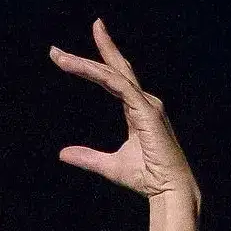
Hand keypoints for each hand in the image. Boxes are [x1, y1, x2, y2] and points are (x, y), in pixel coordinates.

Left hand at [50, 21, 196, 204]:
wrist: (167, 189)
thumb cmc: (145, 178)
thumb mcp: (108, 166)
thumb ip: (87, 157)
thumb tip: (62, 153)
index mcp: (136, 109)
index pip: (112, 79)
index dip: (92, 65)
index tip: (67, 57)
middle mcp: (143, 101)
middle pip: (115, 68)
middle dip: (99, 48)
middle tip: (68, 41)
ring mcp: (146, 103)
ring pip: (113, 75)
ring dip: (87, 64)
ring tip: (62, 58)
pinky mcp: (147, 111)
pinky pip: (121, 88)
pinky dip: (102, 76)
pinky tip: (84, 69)